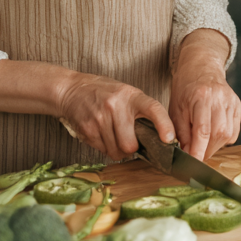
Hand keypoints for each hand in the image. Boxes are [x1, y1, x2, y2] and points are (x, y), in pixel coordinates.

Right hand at [56, 74, 174, 160]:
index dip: (164, 124)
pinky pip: (102, 150)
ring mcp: (100, 117)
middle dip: (131, 148)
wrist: (71, 90)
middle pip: (131, 144)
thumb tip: (157, 138)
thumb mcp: (125, 94)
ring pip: (116, 151)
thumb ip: (139, 111)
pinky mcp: (88, 129)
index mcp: (131, 95)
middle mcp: (116, 105)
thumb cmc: (103, 93)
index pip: (154, 108)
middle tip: (127, 139)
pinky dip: (104, 147)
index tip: (169, 139)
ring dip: (117, 149)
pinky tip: (100, 134)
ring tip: (112, 135)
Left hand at [170, 30, 240, 159]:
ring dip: (215, 146)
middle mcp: (219, 98)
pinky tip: (214, 136)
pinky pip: (234, 130)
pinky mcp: (237, 105)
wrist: (201, 67)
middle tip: (197, 155)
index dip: (199, 150)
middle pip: (218, 133)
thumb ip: (181, 132)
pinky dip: (225, 139)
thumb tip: (186, 154)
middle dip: (207, 150)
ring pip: (228, 134)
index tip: (194, 163)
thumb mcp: (176, 108)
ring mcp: (231, 101)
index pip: (202, 130)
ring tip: (204, 145)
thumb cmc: (185, 88)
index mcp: (201, 96)